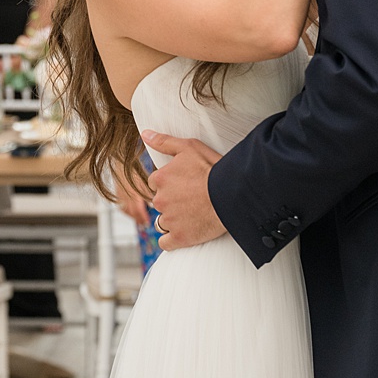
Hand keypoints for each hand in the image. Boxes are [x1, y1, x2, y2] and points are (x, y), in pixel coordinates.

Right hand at [113, 171, 151, 228]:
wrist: (120, 162)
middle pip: (132, 212)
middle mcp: (124, 196)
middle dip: (138, 219)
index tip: (148, 222)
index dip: (143, 217)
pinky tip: (131, 211)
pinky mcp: (116, 193)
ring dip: (133, 216)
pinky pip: (121, 206)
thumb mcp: (144, 181)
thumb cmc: (133, 169)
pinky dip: (126, 210)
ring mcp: (119, 195)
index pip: (138, 210)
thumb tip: (153, 203)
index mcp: (132, 193)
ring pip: (126, 210)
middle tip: (144, 224)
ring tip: (139, 219)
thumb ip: (148, 193)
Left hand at [141, 130, 226, 249]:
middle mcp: (160, 200)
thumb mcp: (189, 147)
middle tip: (192, 199)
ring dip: (172, 220)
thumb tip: (145, 134)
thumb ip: (164, 142)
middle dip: (171, 201)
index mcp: (160, 179)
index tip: (184, 184)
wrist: (232, 194)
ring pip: (162, 222)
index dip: (169, 183)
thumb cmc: (214, 168)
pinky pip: (166, 243)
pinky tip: (184, 232)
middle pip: (159, 202)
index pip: (155, 182)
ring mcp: (169, 220)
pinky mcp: (179, 238)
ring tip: (191, 215)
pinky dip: (172, 240)